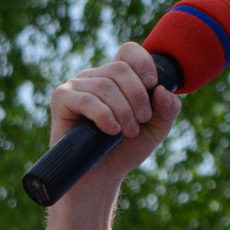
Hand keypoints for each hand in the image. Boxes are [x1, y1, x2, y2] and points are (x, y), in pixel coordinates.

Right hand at [42, 41, 181, 229]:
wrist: (101, 177)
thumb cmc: (125, 150)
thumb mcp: (156, 129)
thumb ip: (167, 109)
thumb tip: (162, 90)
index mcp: (118, 78)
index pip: (129, 51)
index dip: (143, 63)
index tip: (153, 85)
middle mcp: (96, 77)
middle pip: (120, 69)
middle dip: (137, 96)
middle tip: (142, 121)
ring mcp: (77, 86)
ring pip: (105, 85)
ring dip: (123, 111)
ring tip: (127, 132)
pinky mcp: (62, 98)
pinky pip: (86, 98)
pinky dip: (104, 115)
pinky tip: (111, 130)